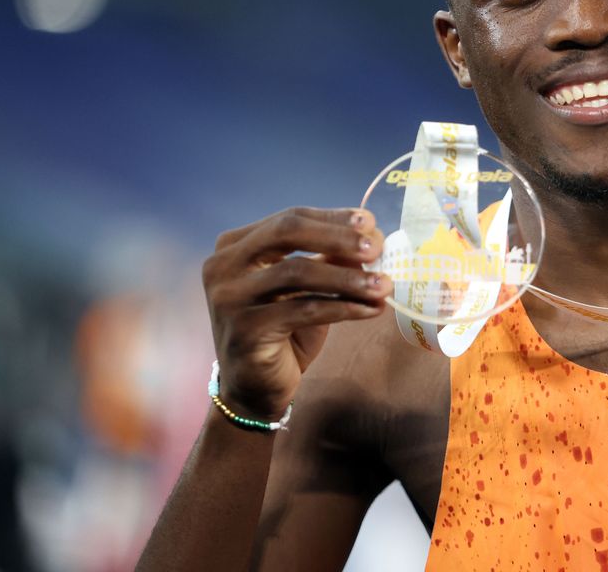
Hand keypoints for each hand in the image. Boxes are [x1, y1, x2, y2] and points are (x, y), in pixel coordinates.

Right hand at [201, 207, 390, 419]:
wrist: (254, 389)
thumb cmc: (283, 331)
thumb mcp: (307, 288)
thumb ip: (329, 259)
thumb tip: (371, 236)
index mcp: (235, 245)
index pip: (291, 219)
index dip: (334, 218)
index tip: (371, 223)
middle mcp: (223, 265)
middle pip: (287, 232)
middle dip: (338, 236)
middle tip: (377, 246)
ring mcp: (229, 297)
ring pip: (298, 272)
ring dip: (349, 277)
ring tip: (384, 284)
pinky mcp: (245, 330)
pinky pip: (304, 309)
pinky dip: (343, 307)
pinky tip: (371, 310)